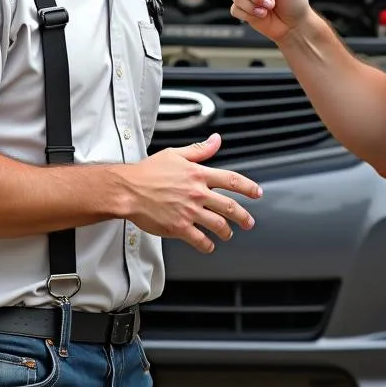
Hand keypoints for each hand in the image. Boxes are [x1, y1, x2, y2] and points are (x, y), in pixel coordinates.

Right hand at [124, 134, 261, 252]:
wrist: (127, 190)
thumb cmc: (148, 172)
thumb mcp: (175, 154)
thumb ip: (199, 150)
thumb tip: (216, 140)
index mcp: (199, 174)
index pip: (232, 181)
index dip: (249, 188)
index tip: (257, 193)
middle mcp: (198, 193)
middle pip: (231, 207)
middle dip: (244, 217)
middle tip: (249, 222)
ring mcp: (190, 211)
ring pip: (219, 225)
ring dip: (227, 232)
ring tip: (228, 234)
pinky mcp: (179, 227)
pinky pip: (200, 240)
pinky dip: (208, 245)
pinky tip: (209, 246)